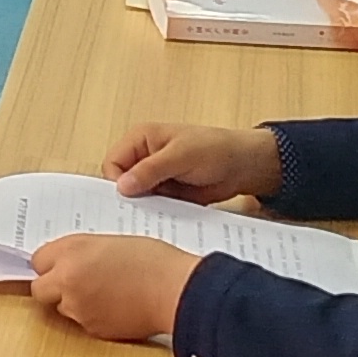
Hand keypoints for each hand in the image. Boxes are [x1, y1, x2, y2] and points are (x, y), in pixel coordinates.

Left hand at [25, 234, 201, 343]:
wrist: (175, 290)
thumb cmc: (153, 260)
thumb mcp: (111, 242)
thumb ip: (83, 252)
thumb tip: (70, 262)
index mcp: (72, 251)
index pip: (38, 260)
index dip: (51, 263)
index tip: (60, 264)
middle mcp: (67, 279)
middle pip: (40, 289)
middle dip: (52, 286)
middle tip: (73, 282)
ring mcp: (78, 307)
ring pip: (61, 307)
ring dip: (73, 302)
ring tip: (104, 292)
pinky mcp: (92, 328)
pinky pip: (82, 322)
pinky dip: (92, 316)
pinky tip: (115, 306)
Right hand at [104, 122, 281, 202]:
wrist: (244, 166)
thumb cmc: (215, 149)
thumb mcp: (180, 156)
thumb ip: (150, 170)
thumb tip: (122, 186)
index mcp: (140, 139)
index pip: (112, 163)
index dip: (116, 181)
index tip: (129, 198)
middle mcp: (143, 157)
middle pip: (121, 181)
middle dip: (129, 197)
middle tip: (142, 211)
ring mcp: (154, 177)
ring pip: (136, 197)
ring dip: (145, 207)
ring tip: (158, 214)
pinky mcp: (166, 193)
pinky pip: (152, 207)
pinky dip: (158, 213)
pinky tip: (167, 217)